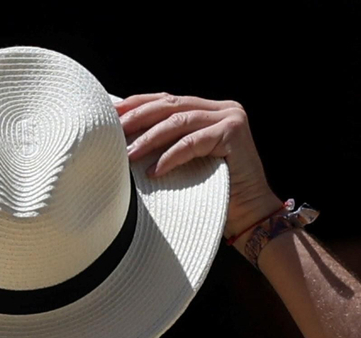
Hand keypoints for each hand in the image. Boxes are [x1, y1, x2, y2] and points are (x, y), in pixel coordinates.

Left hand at [116, 93, 283, 239]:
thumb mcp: (185, 161)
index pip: (167, 100)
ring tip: (128, 155)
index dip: (137, 104)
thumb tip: (124, 138)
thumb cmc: (213, 193)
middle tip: (113, 129)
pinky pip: (193, 143)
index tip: (110, 112)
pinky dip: (171, 157)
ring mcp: (230, 117)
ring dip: (149, 138)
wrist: (250, 215)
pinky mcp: (234, 133)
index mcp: (209, 109)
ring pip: (179, 122)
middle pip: (170, 105)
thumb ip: (167, 143)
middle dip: (138, 116)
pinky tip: (153, 171)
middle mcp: (222, 108)